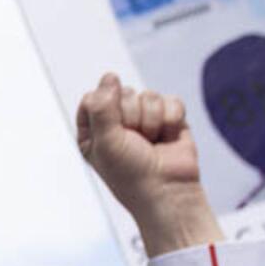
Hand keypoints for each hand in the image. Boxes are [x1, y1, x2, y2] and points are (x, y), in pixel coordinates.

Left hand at [76, 73, 220, 256]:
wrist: (167, 190)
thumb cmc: (130, 173)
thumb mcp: (106, 142)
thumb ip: (102, 107)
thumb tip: (110, 76)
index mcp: (93, 130)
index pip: (93, 98)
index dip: (105, 110)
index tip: (111, 133)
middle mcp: (117, 123)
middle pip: (122, 92)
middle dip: (131, 117)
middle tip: (135, 142)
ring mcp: (144, 119)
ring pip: (148, 95)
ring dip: (151, 121)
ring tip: (151, 143)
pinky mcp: (169, 118)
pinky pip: (171, 100)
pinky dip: (171, 119)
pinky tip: (168, 137)